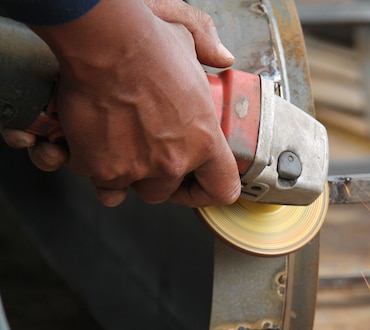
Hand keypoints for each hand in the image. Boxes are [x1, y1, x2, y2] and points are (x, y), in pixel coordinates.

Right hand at [6, 0, 240, 207]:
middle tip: (143, 151)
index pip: (221, 190)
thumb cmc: (148, 43)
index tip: (194, 185)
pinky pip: (98, 180)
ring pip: (129, 190)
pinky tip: (90, 143)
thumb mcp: (191, 41)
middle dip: (154, 176)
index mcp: (204, 140)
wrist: (105, 43)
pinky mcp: (101, 167)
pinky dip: (91, 165)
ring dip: (123, 175)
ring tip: (116, 147)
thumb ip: (210, 50)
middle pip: (165, 191)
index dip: (207, 191)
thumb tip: (222, 56)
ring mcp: (136, 169)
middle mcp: (174, 161)